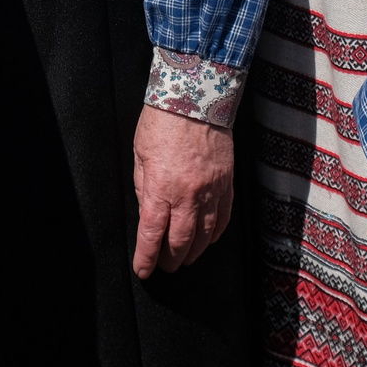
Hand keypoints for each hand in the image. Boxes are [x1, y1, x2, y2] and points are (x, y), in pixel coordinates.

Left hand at [131, 105, 233, 277]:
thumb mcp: (140, 155)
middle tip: (164, 267)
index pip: (152, 235)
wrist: (196, 96)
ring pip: (205, 235)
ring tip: (185, 259)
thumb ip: (144, 187)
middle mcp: (188, 194)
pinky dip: (215, 234)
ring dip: (193, 252)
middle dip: (170, 260)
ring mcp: (211, 190)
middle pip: (180, 241)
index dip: (147, 258)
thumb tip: (148, 212)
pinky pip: (223, 217)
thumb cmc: (163, 121)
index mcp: (161, 187)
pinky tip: (208, 240)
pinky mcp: (227, 182)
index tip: (143, 270)